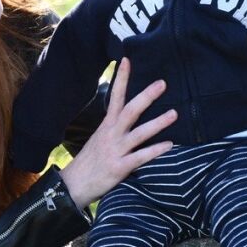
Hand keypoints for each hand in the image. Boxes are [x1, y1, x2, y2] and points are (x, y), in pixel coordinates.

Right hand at [60, 58, 175, 207]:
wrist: (72, 186)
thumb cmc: (89, 163)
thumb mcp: (98, 140)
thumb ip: (114, 129)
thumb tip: (128, 119)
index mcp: (106, 126)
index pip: (114, 97)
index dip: (121, 79)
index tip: (127, 60)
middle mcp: (111, 134)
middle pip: (130, 111)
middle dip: (146, 96)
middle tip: (162, 83)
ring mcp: (115, 150)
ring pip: (139, 133)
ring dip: (158, 123)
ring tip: (174, 114)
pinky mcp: (119, 168)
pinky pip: (140, 157)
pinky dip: (155, 150)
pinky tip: (169, 145)